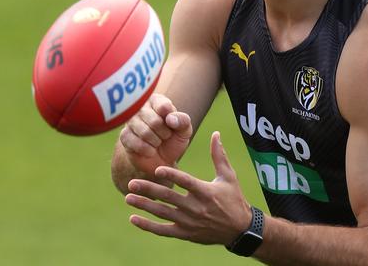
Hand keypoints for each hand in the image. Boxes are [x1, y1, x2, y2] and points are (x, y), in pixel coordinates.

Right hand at [119, 94, 192, 178]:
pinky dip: (148, 150)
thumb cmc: (173, 139)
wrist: (161, 159)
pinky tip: (150, 150)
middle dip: (164, 133)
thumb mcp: (184, 130)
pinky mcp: (124, 136)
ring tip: (158, 142)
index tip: (171, 124)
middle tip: (165, 136)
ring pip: (145, 132)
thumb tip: (170, 119)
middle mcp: (141, 107)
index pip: (163, 106)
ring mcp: (130, 121)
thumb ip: (183, 121)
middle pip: (154, 121)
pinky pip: (136, 143)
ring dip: (156, 142)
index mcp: (157, 100)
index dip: (170, 120)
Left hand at [125, 131, 252, 245]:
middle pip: (169, 197)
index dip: (172, 175)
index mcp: (206, 191)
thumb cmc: (234, 198)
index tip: (157, 169)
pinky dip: (148, 226)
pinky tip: (133, 218)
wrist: (239, 229)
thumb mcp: (229, 176)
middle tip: (131, 183)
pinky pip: (163, 230)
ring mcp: (189, 222)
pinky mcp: (185, 234)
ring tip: (127, 197)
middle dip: (148, 190)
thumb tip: (215, 134)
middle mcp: (196, 207)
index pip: (186, 182)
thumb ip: (219, 155)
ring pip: (162, 213)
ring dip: (144, 205)